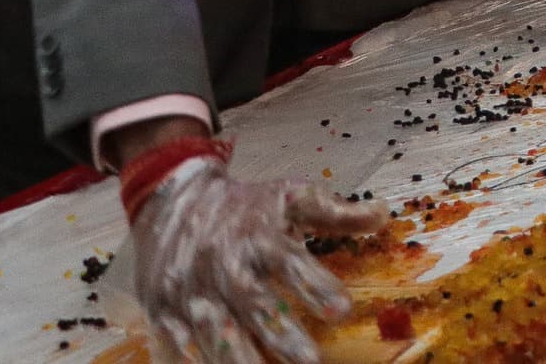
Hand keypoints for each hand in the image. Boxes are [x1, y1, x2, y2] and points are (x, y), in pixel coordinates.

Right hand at [130, 149, 386, 362]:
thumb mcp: (290, 197)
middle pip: (253, 303)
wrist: (174, 200)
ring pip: (214, 330)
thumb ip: (335, 213)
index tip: (342, 310)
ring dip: (237, 357)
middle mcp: (224, 264)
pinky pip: (175, 343)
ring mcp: (190, 290)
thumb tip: (383, 216)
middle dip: (279, 334)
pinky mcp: (162, 311)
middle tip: (309, 362)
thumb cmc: (244, 206)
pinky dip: (191, 361)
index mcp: (259, 236)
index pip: (291, 263)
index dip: (316, 286)